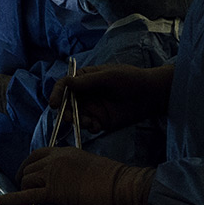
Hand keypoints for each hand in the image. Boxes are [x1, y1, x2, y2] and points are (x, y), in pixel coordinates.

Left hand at [0, 147, 154, 204]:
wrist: (120, 186)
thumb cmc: (112, 179)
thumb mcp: (88, 167)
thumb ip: (72, 171)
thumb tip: (66, 183)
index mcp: (64, 151)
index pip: (37, 155)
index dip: (28, 166)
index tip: (26, 174)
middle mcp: (55, 160)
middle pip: (29, 168)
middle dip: (24, 180)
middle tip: (24, 191)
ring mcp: (53, 175)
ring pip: (27, 181)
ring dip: (25, 192)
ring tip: (28, 203)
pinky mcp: (54, 192)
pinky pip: (28, 196)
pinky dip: (13, 199)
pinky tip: (2, 202)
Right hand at [48, 63, 174, 133]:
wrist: (150, 95)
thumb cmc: (130, 79)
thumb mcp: (108, 77)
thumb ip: (87, 81)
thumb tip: (66, 83)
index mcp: (84, 79)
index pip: (64, 86)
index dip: (56, 94)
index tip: (53, 104)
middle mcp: (85, 94)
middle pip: (67, 104)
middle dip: (66, 112)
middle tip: (69, 118)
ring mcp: (92, 108)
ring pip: (76, 117)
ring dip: (78, 121)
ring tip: (89, 123)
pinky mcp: (101, 121)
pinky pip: (89, 127)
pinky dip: (90, 128)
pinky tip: (98, 126)